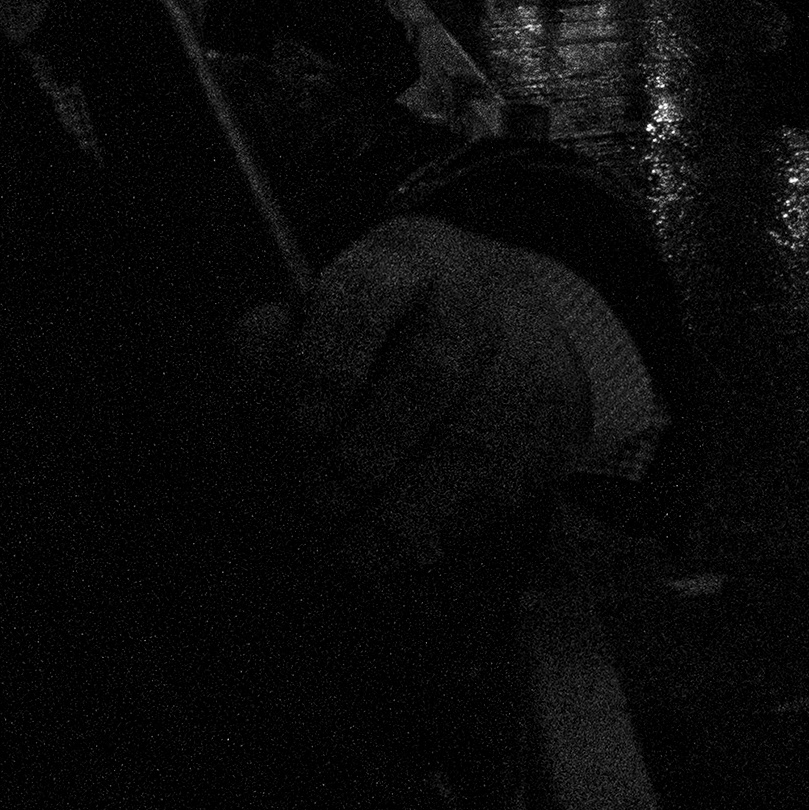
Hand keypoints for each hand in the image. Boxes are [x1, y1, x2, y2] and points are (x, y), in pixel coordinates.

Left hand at [234, 216, 658, 570]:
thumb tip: (259, 372)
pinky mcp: (550, 432)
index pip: (368, 295)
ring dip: (399, 512)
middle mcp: (476, 304)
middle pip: (426, 376)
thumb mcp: (335, 304)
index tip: (300, 423)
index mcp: (409, 260)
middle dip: (361, 452)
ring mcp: (524, 368)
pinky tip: (403, 540)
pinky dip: (441, 528)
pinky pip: (494, 490)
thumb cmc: (402, 323)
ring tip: (352, 549)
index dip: (327, 363)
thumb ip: (278, 338)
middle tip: (319, 495)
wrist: (525, 327)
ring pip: (468, 446)